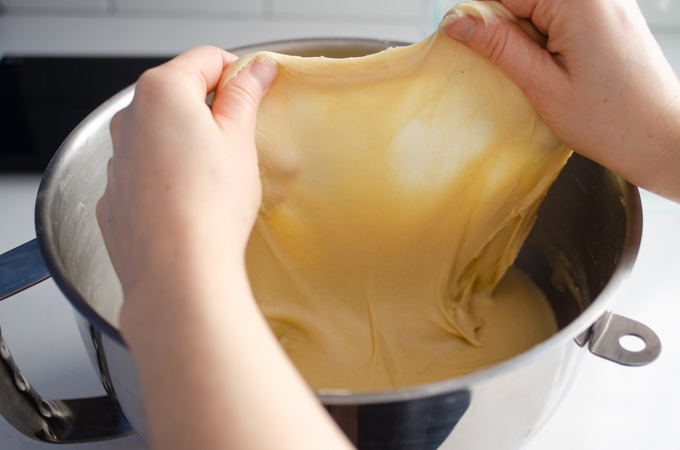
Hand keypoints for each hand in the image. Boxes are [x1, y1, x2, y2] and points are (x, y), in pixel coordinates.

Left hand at [97, 46, 276, 300]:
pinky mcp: (114, 198)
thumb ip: (245, 95)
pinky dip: (165, 179)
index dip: (236, 72)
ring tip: (215, 181)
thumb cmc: (210, 206)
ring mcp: (116, 161)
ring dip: (186, 146)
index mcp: (161, 93)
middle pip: (177, 96)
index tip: (254, 93)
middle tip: (240, 143)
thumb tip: (256, 69)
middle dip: (209, 111)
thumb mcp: (240, 140)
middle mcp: (128, 120)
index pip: (205, 59)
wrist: (178, 273)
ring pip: (158, 137)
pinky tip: (188, 205)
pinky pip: (144, 175)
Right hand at [439, 0, 679, 201]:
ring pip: (542, 8)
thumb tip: (457, 20)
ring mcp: (608, 2)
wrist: (661, 138)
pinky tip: (554, 67)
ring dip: (528, 35)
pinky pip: (564, 14)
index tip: (465, 41)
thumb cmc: (610, 120)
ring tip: (541, 72)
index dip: (481, 17)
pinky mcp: (612, 16)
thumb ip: (499, 46)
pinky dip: (548, 37)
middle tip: (516, 67)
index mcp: (579, 1)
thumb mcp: (542, 85)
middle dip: (507, 28)